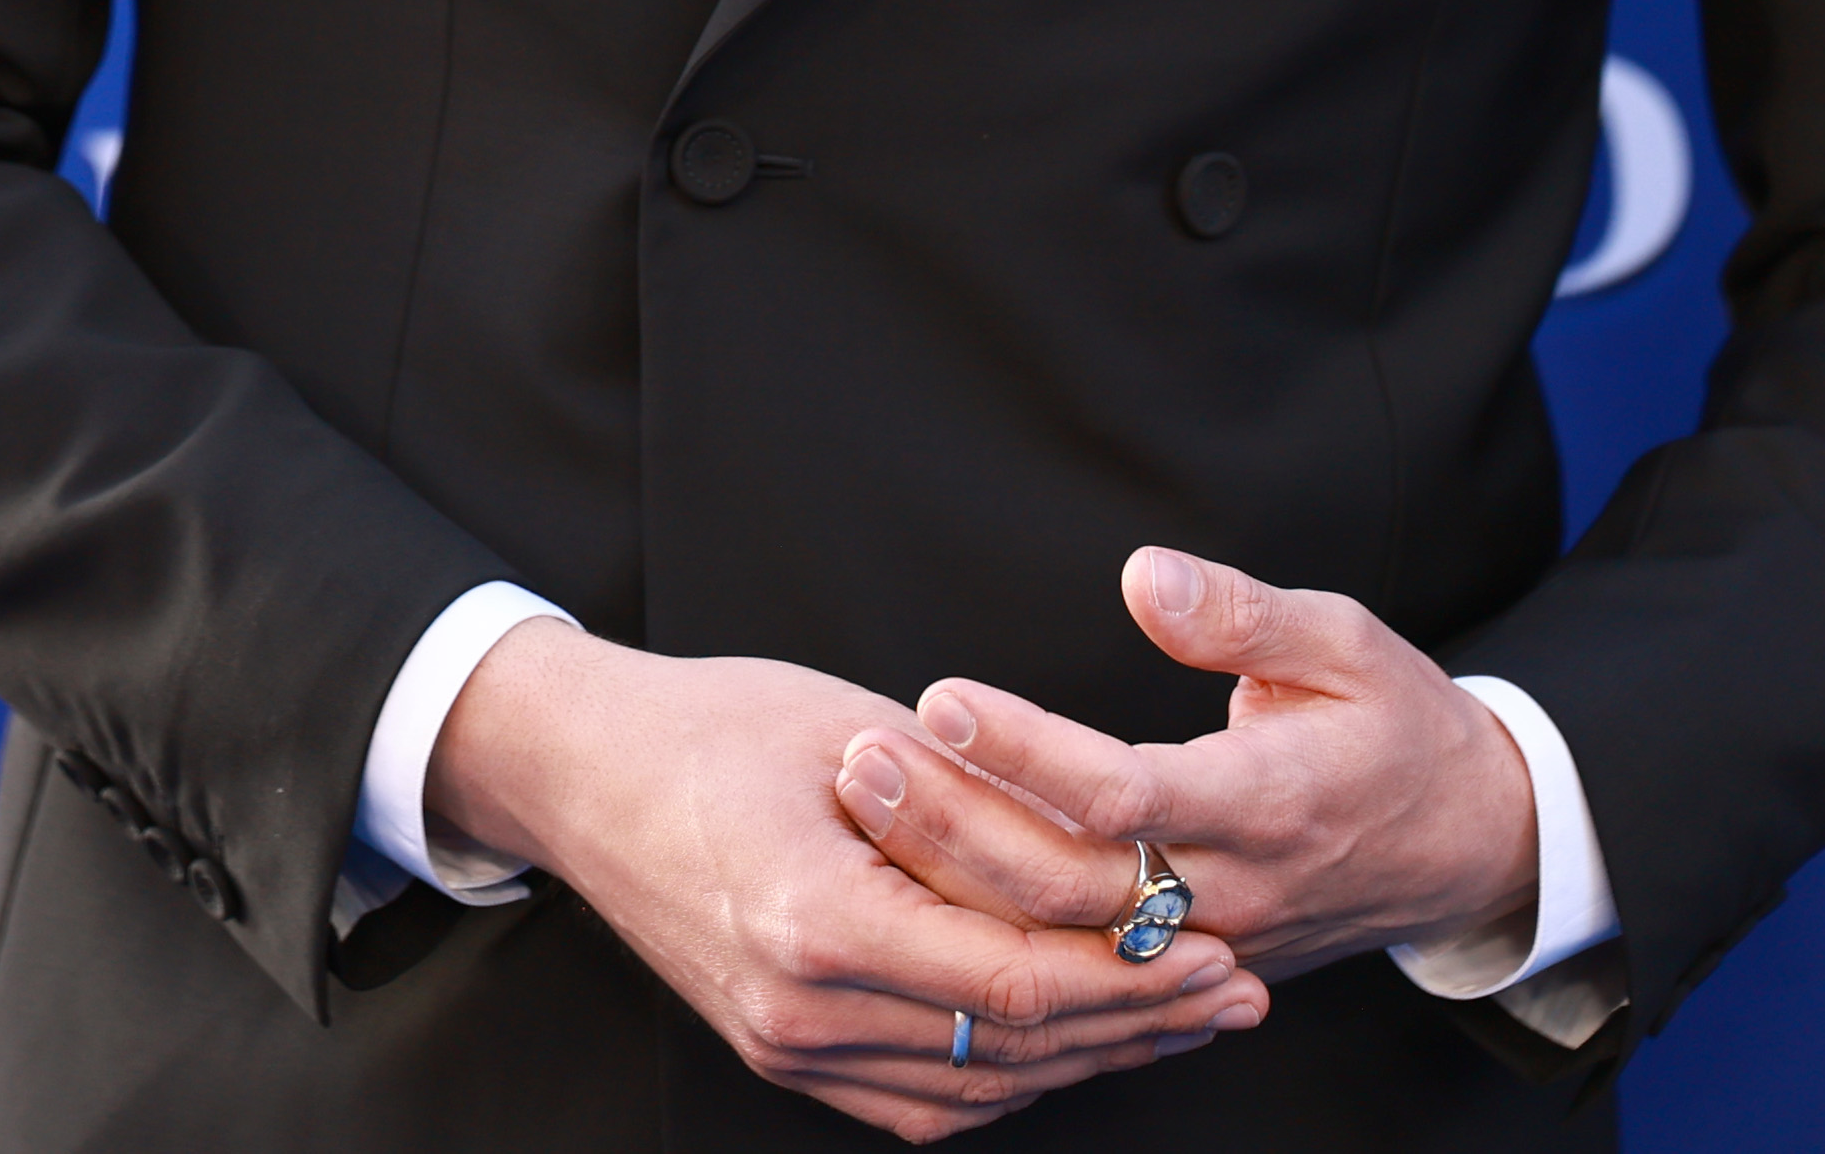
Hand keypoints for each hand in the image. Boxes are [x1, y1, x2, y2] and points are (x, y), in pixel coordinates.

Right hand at [426, 621, 1266, 1138]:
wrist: (587, 775)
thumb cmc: (719, 725)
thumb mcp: (861, 732)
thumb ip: (978, 809)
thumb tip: (1104, 850)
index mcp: (817, 922)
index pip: (1015, 979)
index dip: (1132, 972)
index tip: (1215, 945)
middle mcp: (800, 1011)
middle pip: (1009, 1047)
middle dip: (1138, 1022)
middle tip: (1237, 991)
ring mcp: (786, 1048)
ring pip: (973, 1088)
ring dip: (1090, 1058)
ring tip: (1183, 1019)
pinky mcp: (783, 1054)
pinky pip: (920, 1099)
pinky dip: (1010, 1079)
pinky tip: (1079, 1047)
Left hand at [832, 548, 1543, 988]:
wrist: (1466, 848)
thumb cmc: (1399, 725)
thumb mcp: (1346, 640)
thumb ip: (1241, 614)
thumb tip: (1142, 577)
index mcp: (1272, 803)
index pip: (1124, 794)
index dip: (1026, 753)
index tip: (942, 699)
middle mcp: (1234, 892)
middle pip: (1066, 881)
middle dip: (954, 823)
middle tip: (862, 758)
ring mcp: (1209, 948)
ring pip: (1057, 938)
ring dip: (953, 879)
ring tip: (865, 805)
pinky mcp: (1189, 974)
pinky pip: (1079, 969)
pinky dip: (994, 933)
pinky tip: (915, 886)